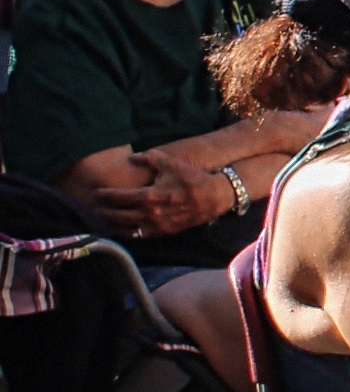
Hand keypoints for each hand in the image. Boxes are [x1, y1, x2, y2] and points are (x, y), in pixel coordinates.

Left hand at [94, 149, 229, 236]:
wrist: (214, 197)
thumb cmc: (192, 178)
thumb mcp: (171, 163)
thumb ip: (150, 158)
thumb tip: (132, 156)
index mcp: (149, 196)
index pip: (119, 197)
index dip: (105, 195)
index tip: (96, 192)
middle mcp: (150, 213)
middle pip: (118, 215)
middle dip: (103, 212)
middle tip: (93, 208)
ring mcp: (157, 225)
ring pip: (127, 228)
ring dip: (113, 225)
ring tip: (102, 220)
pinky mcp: (164, 231)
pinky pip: (141, 235)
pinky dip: (128, 233)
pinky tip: (122, 230)